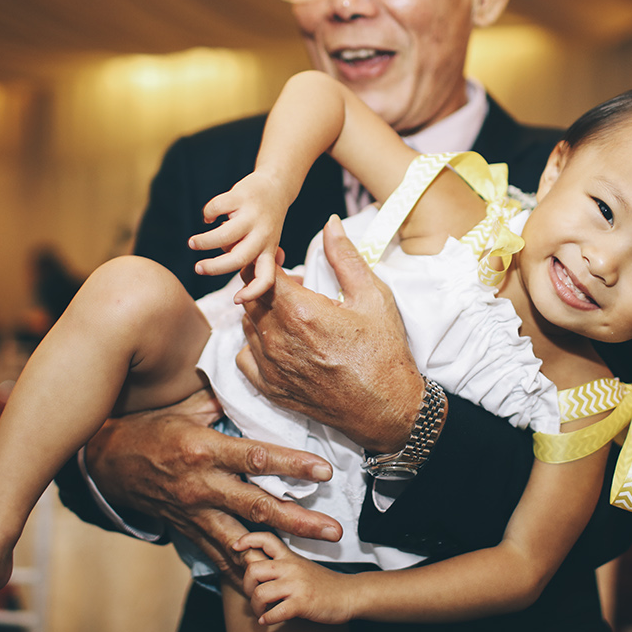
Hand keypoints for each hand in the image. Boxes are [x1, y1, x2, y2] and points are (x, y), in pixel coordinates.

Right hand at [84, 388, 341, 578]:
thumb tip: (256, 386)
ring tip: (309, 561)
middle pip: (257, 506)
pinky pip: (218, 555)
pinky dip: (242, 569)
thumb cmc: (149, 428)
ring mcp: (193, 512)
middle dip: (298, 520)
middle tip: (334, 530)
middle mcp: (201, 485)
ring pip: (242, 538)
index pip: (255, 458)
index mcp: (204, 449)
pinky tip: (267, 581)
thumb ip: (223, 402)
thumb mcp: (184, 407)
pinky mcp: (187, 530)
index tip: (323, 471)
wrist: (107, 462)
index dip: (291, 465)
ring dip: (277, 551)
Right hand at [190, 171, 287, 300]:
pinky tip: (208, 217)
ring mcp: (252, 216)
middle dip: (215, 267)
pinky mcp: (241, 196)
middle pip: (239, 258)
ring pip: (224, 235)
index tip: (235, 300)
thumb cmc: (265, 220)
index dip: (253, 291)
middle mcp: (262, 235)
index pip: (267, 277)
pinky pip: (216, 208)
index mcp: (269, 249)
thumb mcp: (267, 241)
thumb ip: (250, 257)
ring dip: (204, 242)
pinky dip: (207, 214)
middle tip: (198, 268)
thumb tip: (226, 270)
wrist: (275, 185)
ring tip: (193, 243)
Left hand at [235, 532, 356, 624]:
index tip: (235, 548)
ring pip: (260, 593)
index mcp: (289, 557)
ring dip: (255, 607)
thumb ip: (281, 566)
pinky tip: (268, 621)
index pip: (265, 539)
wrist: (349, 594)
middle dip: (246, 586)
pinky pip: (274, 613)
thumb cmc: (324, 584)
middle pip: (253, 569)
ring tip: (261, 612)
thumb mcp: (301, 567)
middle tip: (252, 595)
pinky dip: (267, 620)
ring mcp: (296, 585)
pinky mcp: (302, 602)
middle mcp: (290, 567)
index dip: (246, 540)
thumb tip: (255, 571)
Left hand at [236, 216, 421, 452]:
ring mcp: (271, 367)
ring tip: (288, 313)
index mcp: (300, 312)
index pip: (260, 275)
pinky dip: (255, 344)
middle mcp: (278, 339)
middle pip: (250, 299)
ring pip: (246, 326)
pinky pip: (245, 357)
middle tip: (289, 285)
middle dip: (264, 285)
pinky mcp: (271, 388)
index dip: (265, 261)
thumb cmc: (383, 352)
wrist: (386, 407)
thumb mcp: (373, 296)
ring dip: (261, 313)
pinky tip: (278, 342)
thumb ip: (345, 257)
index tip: (277, 258)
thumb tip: (330, 224)